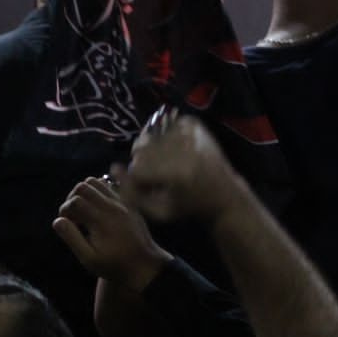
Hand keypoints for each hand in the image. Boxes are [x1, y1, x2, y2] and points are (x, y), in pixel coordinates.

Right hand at [52, 177, 171, 292]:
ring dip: (84, 193)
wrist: (145, 266)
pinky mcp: (128, 202)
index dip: (64, 210)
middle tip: (73, 216)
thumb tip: (58, 220)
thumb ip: (72, 238)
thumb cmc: (115, 266)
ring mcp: (122, 202)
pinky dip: (97, 190)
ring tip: (83, 211)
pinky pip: (109, 185)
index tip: (66, 223)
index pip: (75, 201)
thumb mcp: (89, 259)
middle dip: (71, 198)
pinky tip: (96, 207)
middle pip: (83, 187)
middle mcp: (112, 207)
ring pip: (95, 182)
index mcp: (101, 221)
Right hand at [116, 108, 243, 224]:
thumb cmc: (189, 207)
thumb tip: (113, 168)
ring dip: (152, 148)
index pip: (137, 167)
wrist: (225, 196)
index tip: (146, 186)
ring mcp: (191, 134)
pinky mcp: (195, 125)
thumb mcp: (159, 211)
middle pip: (142, 147)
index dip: (136, 178)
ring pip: (151, 135)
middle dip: (142, 161)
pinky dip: (164, 136)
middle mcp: (183, 149)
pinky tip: (173, 151)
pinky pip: (165, 124)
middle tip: (154, 174)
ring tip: (164, 162)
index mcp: (176, 173)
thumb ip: (131, 193)